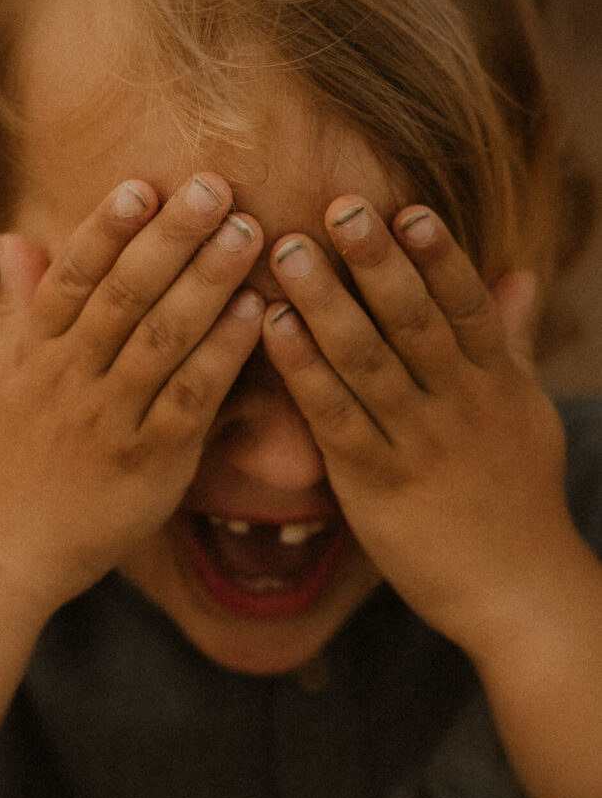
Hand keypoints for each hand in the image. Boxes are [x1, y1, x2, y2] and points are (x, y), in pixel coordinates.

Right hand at [0, 175, 263, 610]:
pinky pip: (192, 398)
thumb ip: (14, 307)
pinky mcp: (150, 462)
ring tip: (248, 233)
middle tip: (218, 189)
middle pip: (124, 295)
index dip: (108, 229)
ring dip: (208, 282)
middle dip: (173, 238)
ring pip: (161, 339)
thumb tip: (14, 238)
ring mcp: (109, 422)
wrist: (4, 550)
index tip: (145, 186)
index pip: (73, 278)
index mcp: (31, 353)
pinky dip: (223, 352)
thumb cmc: (5, 456)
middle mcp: (67, 380)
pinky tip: (257, 312)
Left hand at [263, 197, 576, 653]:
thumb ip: (512, 339)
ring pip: (369, 362)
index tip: (406, 208)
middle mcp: (459, 404)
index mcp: (496, 381)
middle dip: (376, 262)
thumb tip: (518, 273)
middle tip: (337, 207)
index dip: (439, 255)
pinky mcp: (375, 484)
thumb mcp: (526, 409)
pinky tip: (272, 329)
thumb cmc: (518, 492)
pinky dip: (304, 371)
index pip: (467, 306)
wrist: (516, 589)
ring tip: (288, 251)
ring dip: (326, 303)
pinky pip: (335, 418)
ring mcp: (417, 444)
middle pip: (414, 322)